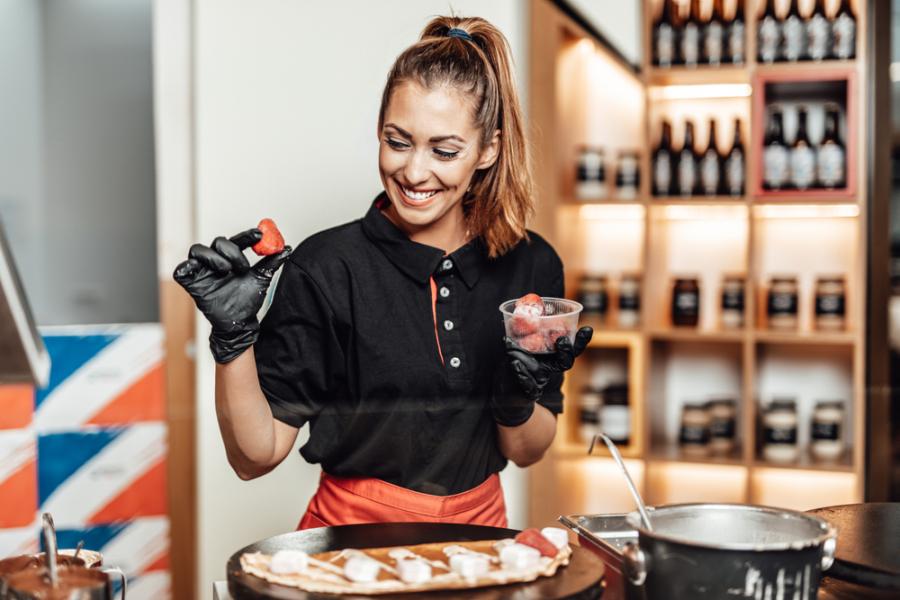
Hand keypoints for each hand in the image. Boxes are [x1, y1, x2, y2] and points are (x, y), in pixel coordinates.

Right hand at [173, 228, 291, 362]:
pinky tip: (197, 270)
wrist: (239, 323)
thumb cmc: (246, 300)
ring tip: (227, 271)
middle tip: (242, 266)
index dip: (246, 236)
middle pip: (218, 242)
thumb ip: (271, 263)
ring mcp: (201, 271)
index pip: (236, 240)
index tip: (259, 234)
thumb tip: (286, 249)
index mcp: (231, 258)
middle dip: (232, 250)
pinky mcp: (191, 283)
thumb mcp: (261, 279)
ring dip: (214, 257)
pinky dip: (186, 267)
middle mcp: (215, 261)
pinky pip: (181, 270)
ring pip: (198, 250)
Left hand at [504, 326, 592, 400]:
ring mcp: (541, 380)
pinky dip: (522, 375)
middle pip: (566, 362)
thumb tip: (515, 316)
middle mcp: (550, 368)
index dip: (581, 340)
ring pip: (540, 371)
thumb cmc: (518, 361)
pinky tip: (515, 364)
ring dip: (528, 360)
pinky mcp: (530, 391)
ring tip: (518, 349)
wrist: (508, 387)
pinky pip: (529, 385)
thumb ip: (522, 330)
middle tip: (562, 340)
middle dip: (567, 351)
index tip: (588, 329)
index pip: (572, 348)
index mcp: (554, 355)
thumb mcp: (520, 343)